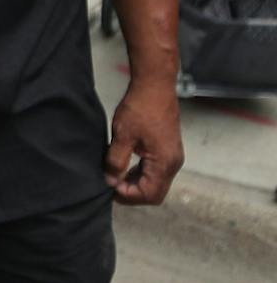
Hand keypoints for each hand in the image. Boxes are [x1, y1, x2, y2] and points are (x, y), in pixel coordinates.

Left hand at [106, 79, 181, 203]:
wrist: (154, 87)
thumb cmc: (141, 108)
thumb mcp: (122, 136)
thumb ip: (116, 161)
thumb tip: (110, 180)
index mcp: (165, 163)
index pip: (149, 194)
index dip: (128, 195)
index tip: (109, 187)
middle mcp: (173, 163)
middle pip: (154, 192)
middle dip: (132, 193)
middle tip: (111, 185)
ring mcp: (172, 157)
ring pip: (155, 182)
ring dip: (136, 183)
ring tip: (114, 177)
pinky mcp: (168, 150)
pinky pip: (156, 171)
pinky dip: (140, 174)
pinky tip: (125, 167)